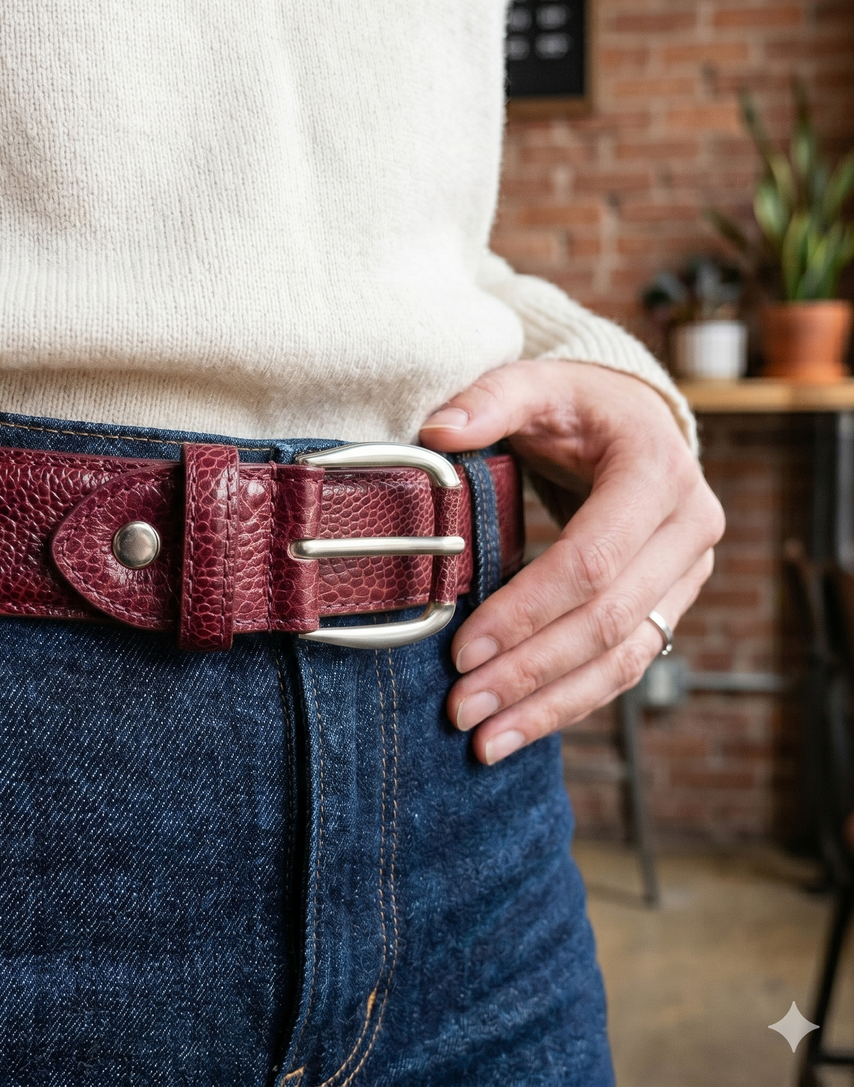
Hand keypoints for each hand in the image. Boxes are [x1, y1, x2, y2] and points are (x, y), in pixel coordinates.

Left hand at [419, 360, 723, 765]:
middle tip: (462, 706)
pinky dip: (572, 702)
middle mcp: (689, 531)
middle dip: (531, 671)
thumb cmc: (579, 407)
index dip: (528, 610)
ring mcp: (687, 576)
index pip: (593, 560)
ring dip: (551, 705)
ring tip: (485, 740)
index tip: (463, 648)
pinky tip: (520, 729)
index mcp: (658, 474)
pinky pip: (625, 666)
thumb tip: (436, 432)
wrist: (635, 424)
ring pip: (624, 659)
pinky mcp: (669, 605)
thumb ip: (489, 400)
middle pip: (608, 622)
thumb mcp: (538, 384)